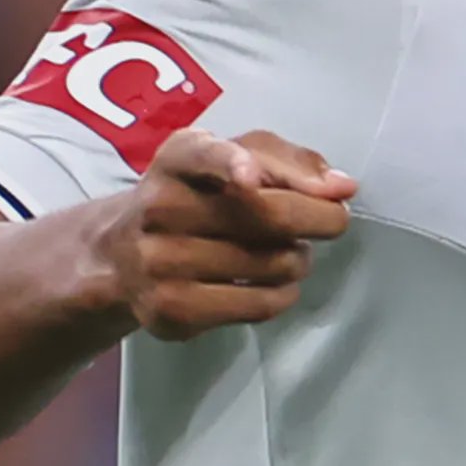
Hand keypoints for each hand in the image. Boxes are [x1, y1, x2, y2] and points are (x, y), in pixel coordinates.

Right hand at [92, 128, 355, 340]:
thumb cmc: (200, 195)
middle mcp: (159, 206)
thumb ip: (291, 162)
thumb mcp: (236, 157)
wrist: (123, 256)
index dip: (230, 163)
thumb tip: (342, 187)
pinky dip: (284, 294)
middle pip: (266, 215)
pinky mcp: (170, 310)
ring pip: (272, 263)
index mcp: (177, 158)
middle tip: (333, 221)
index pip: (202, 155)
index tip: (250, 177)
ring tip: (287, 252)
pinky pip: (259, 304)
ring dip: (299, 258)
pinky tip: (274, 283)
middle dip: (320, 219)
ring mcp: (159, 262)